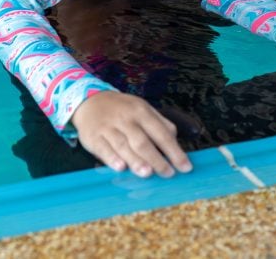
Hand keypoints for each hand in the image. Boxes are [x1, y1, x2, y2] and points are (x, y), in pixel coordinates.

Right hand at [70, 92, 192, 177]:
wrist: (90, 101)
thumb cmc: (122, 109)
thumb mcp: (143, 108)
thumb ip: (160, 123)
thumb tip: (175, 140)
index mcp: (141, 112)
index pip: (161, 133)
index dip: (174, 150)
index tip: (185, 166)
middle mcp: (125, 119)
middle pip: (142, 141)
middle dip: (156, 159)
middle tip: (168, 173)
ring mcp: (108, 128)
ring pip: (123, 146)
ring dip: (136, 161)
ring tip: (148, 173)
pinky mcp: (93, 137)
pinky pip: (103, 148)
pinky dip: (112, 158)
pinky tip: (121, 167)